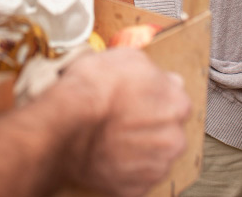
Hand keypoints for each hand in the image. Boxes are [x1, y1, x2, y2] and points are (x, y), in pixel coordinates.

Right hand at [61, 48, 190, 196]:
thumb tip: (159, 77)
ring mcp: (155, 167)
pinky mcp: (135, 189)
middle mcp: (173, 139)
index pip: (177, 101)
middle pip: (169, 131)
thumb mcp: (127, 57)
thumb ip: (153, 70)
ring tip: (112, 135)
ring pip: (154, 155)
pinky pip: (136, 176)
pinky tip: (108, 152)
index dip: (156, 97)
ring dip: (140, 147)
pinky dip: (125, 167)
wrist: (65, 123)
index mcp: (176, 104)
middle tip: (124, 116)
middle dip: (151, 124)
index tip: (140, 97)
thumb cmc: (94, 88)